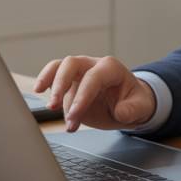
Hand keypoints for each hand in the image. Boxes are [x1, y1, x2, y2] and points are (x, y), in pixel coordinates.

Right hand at [33, 55, 156, 132]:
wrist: (128, 101)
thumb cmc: (133, 101)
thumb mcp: (141, 107)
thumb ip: (132, 110)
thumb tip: (120, 112)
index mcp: (111, 68)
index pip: (93, 78)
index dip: (82, 96)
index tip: (74, 116)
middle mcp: (93, 65)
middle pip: (71, 64)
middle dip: (60, 84)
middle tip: (54, 107)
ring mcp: (80, 72)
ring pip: (59, 67)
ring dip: (50, 83)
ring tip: (48, 105)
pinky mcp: (70, 81)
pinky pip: (53, 74)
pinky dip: (45, 80)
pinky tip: (39, 91)